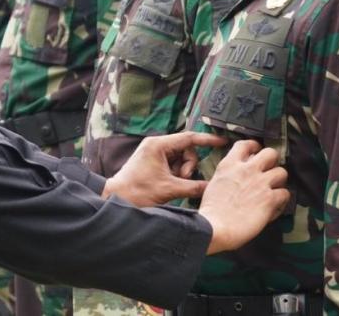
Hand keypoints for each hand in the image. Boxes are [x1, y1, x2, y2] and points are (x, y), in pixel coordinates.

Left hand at [102, 131, 227, 206]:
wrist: (116, 199)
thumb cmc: (138, 192)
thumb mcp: (169, 189)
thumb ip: (193, 187)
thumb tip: (212, 188)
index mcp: (158, 145)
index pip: (189, 138)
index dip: (208, 140)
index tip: (223, 141)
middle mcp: (156, 145)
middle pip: (186, 150)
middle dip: (188, 166)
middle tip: (181, 179)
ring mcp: (155, 154)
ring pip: (181, 159)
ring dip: (183, 172)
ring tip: (173, 184)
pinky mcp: (154, 163)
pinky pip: (174, 165)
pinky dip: (177, 175)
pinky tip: (171, 185)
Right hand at [198, 141, 288, 254]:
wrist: (215, 228)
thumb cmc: (211, 211)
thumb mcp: (215, 183)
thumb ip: (229, 174)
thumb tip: (239, 174)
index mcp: (230, 165)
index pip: (246, 144)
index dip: (255, 146)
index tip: (257, 152)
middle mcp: (247, 170)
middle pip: (270, 153)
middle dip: (272, 161)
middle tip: (269, 171)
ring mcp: (260, 183)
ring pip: (282, 172)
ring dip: (279, 181)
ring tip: (273, 190)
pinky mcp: (269, 199)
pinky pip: (285, 193)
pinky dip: (281, 201)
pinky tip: (274, 207)